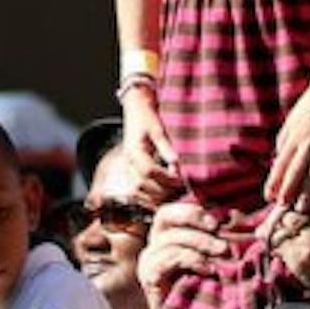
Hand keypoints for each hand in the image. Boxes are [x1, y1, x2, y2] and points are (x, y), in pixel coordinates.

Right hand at [121, 88, 182, 207]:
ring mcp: (128, 169)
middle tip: (181, 190)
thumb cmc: (148, 117)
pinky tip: (164, 196)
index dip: (166, 178)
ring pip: (136, 193)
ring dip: (155, 198)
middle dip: (162, 191)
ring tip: (174, 194)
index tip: (182, 180)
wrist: (136, 110)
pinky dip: (149, 198)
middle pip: (141, 186)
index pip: (148, 171)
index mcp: (134, 151)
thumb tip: (176, 164)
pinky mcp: (131, 173)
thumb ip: (166, 147)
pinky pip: (136, 193)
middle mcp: (127, 162)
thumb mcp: (159, 129)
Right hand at [136, 200, 226, 308]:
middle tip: (218, 231)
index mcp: (168, 235)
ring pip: (169, 238)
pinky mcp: (148, 277)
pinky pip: (164, 260)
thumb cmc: (204, 291)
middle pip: (165, 216)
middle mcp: (154, 244)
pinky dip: (189, 259)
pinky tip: (208, 268)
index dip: (194, 211)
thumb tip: (243, 222)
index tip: (218, 221)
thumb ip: (220, 242)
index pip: (173, 210)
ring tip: (222, 253)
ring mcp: (148, 260)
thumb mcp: (214, 261)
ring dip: (199, 242)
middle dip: (193, 219)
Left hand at [265, 80, 309, 212]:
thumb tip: (277, 158)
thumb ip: (284, 140)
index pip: (280, 164)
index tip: (268, 196)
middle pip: (294, 170)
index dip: (273, 181)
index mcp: (292, 138)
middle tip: (282, 206)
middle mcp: (306, 143)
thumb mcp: (291, 121)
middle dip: (287, 189)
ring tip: (303, 207)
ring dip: (308, 191)